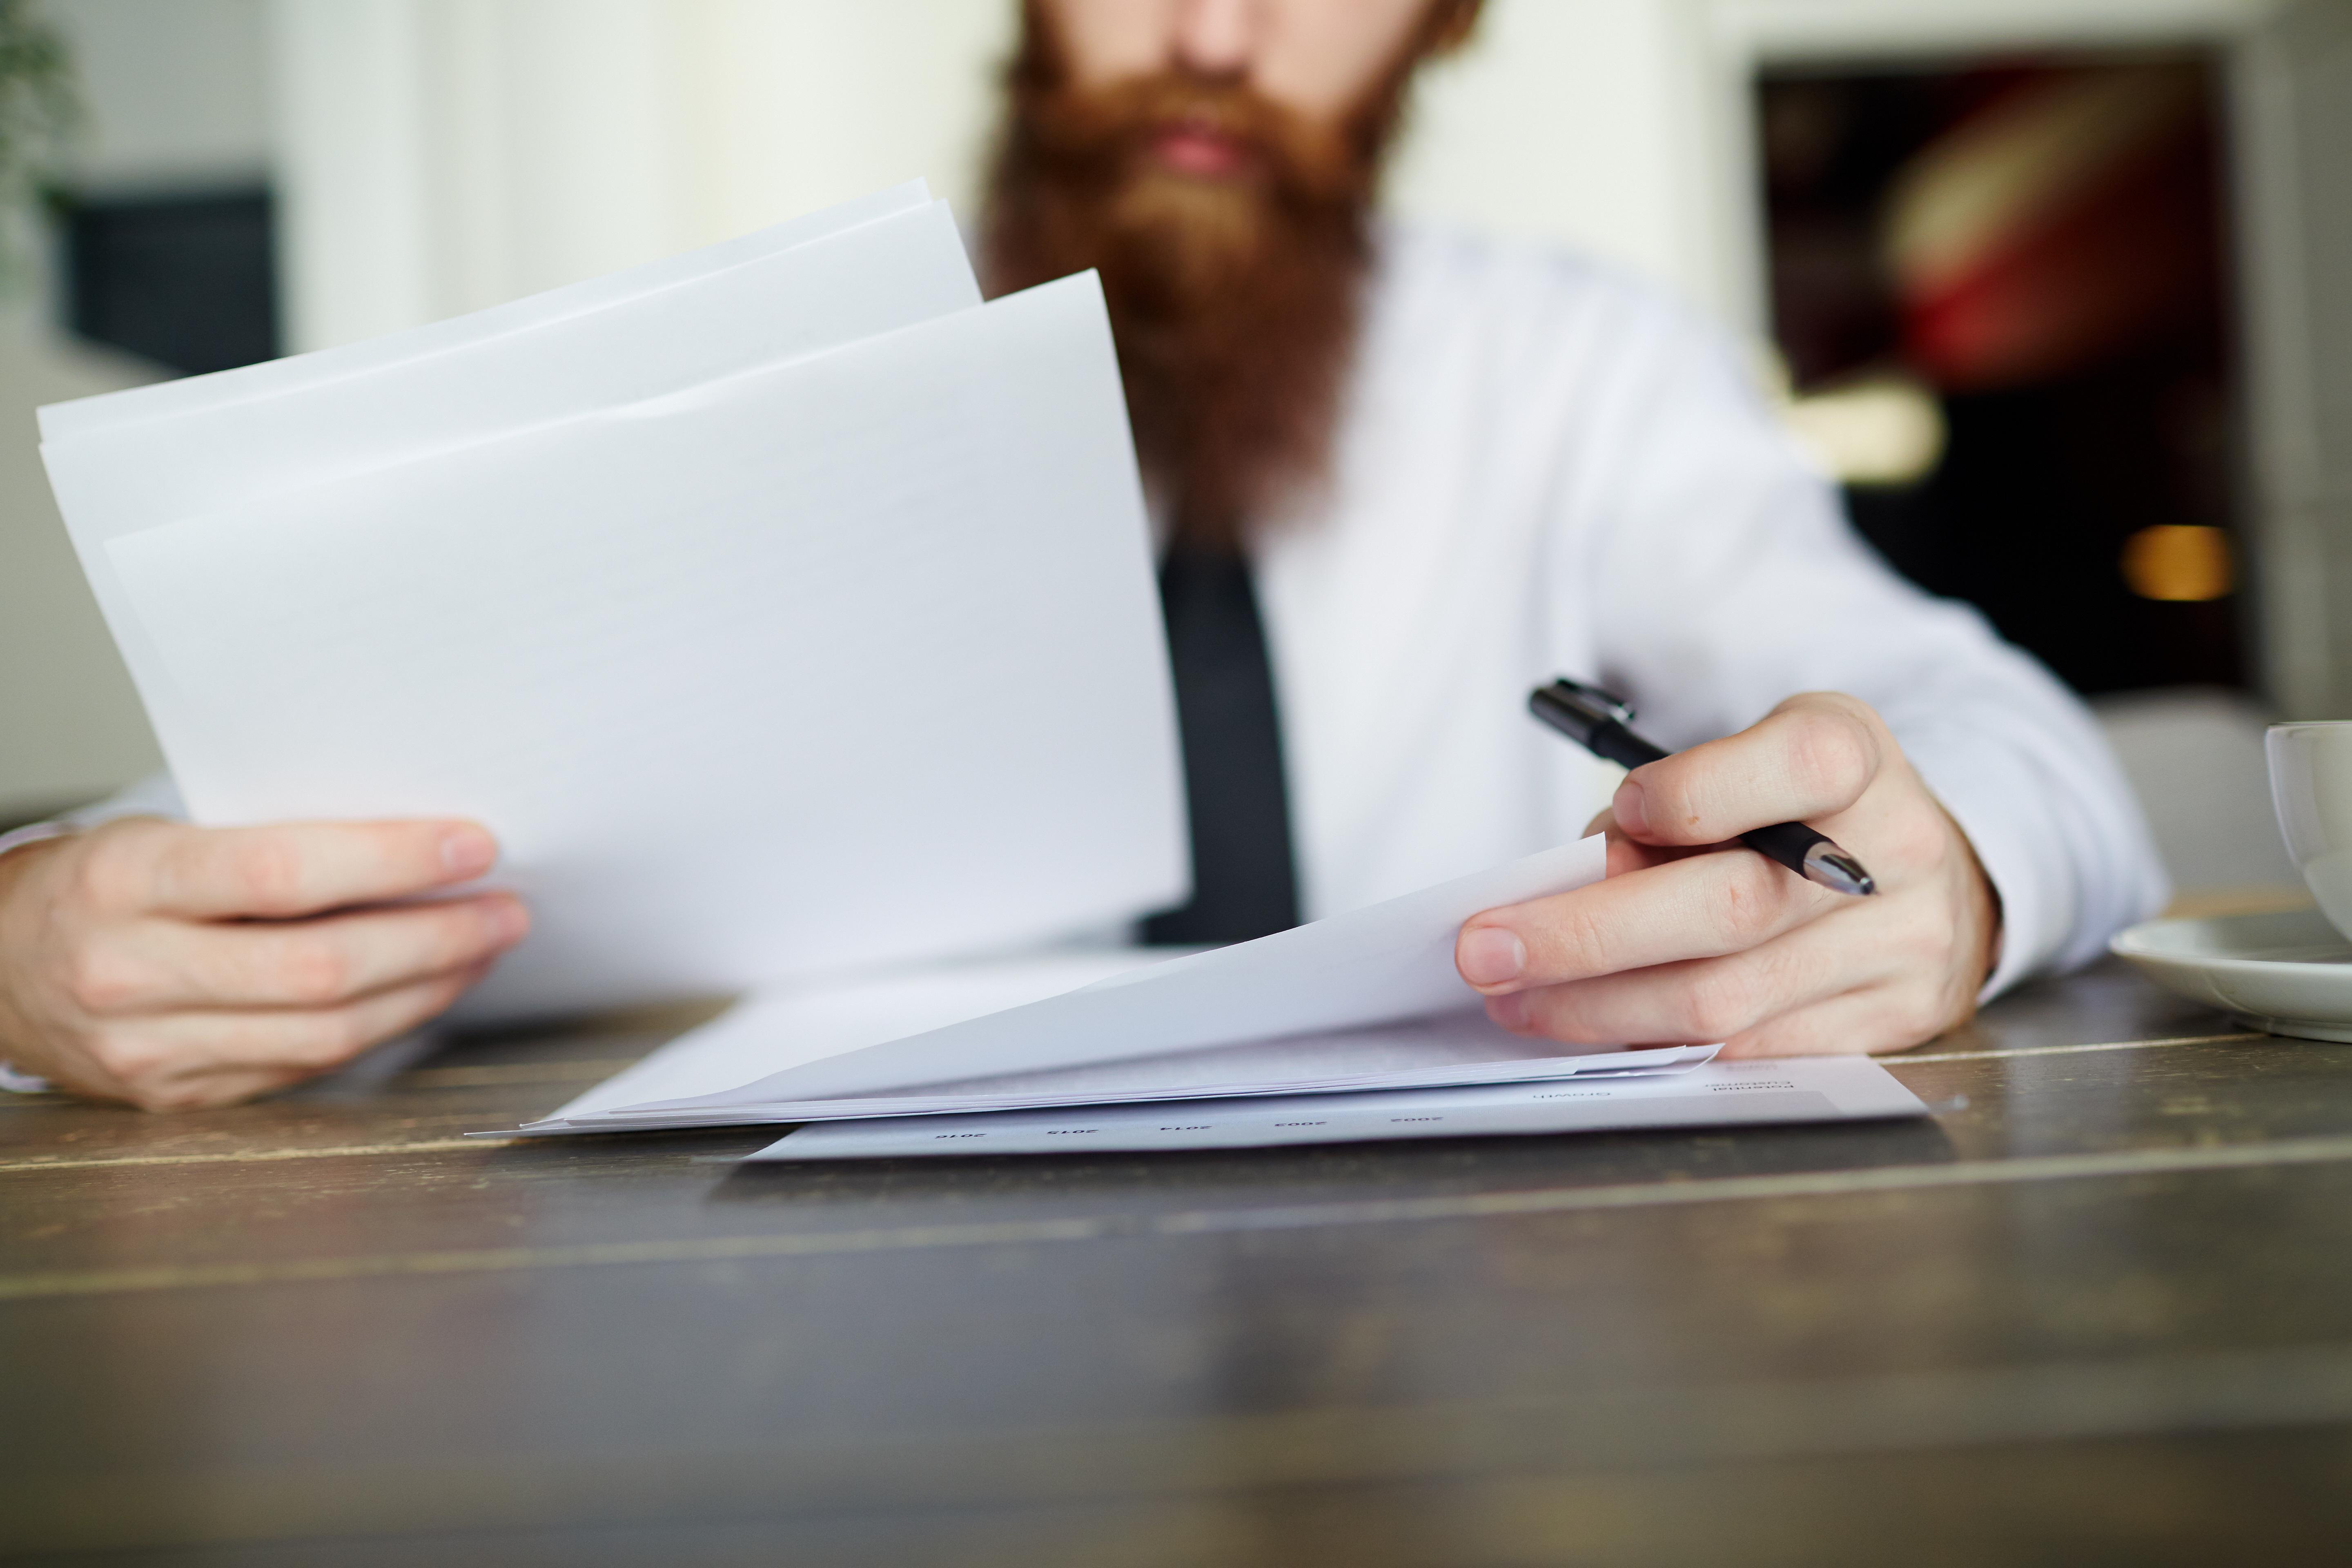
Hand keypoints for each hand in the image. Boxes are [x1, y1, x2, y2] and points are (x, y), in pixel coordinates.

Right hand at [0, 817, 527, 1109]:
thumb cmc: (100, 884)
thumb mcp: (161, 837)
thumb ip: (271, 845)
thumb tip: (418, 843)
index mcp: (127, 882)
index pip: (286, 873)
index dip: (393, 860)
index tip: (473, 845)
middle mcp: (132, 972)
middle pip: (321, 968)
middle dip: (435, 938)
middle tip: (506, 908)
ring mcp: (152, 1049)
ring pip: (326, 1032)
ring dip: (426, 989)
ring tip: (484, 946)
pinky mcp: (180, 1096)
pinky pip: (306, 1066)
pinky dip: (381, 1027)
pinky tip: (425, 991)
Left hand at [1455, 692, 1998, 1055]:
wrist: (1926, 870)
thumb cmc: (1804, 805)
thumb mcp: (1747, 761)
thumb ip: (1669, 809)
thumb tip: (1579, 887)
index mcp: (1856, 756)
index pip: (1793, 766)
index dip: (1695, 793)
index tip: (1614, 815)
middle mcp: (1892, 852)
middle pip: (1732, 907)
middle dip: (1589, 936)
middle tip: (1488, 950)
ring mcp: (1900, 945)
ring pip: (1726, 998)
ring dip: (1599, 1006)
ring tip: (1516, 999)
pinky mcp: (1891, 1020)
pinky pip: (1750, 1047)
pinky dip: (1658, 1040)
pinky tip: (1594, 1027)